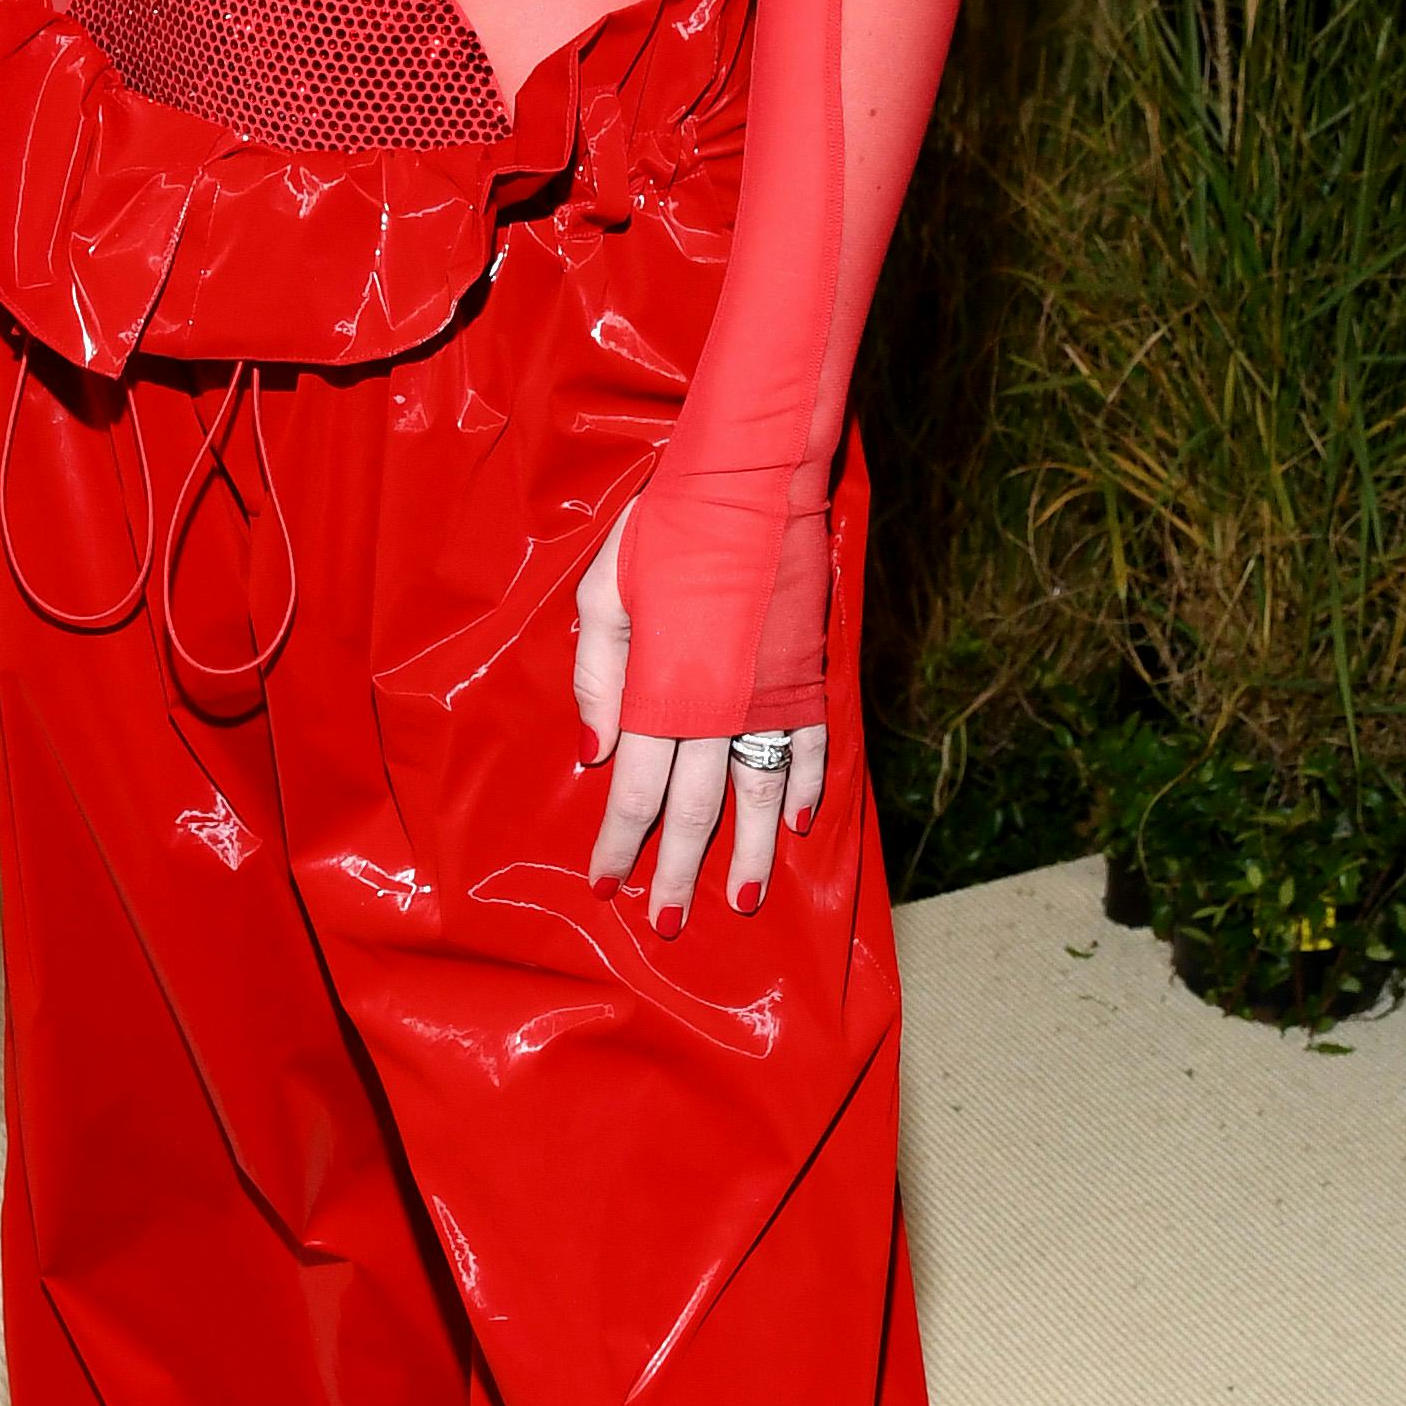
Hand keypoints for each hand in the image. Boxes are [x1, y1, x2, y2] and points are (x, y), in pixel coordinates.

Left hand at [573, 516, 824, 932]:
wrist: (751, 481)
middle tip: (666, 924)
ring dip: (750, 853)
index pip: (636, 789)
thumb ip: (598, 675)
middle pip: (695, 808)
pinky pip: (808, 747)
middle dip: (678, 871)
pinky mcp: (805, 674)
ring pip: (758, 794)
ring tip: (742, 901)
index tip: (606, 884)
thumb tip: (597, 753)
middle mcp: (719, 705)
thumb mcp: (605, 591)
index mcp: (663, 689)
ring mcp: (769, 695)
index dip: (620, 842)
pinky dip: (804, 788)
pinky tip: (797, 826)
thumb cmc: (665, 529)